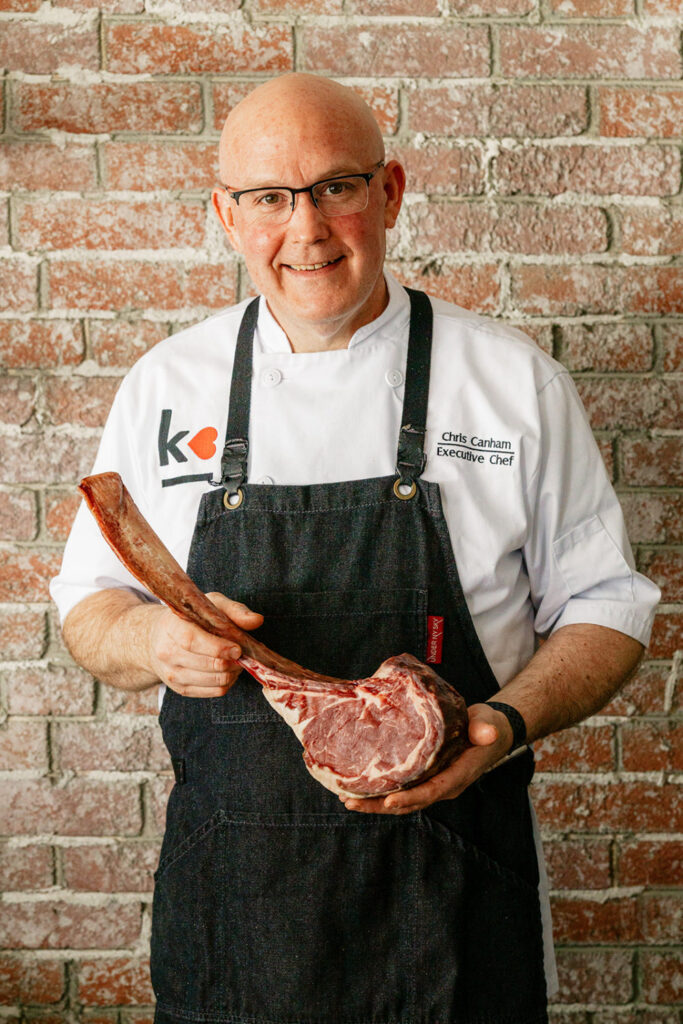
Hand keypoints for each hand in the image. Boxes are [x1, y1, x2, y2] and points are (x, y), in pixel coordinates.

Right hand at [146, 592, 262, 697]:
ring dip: (232, 672)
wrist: (158, 637)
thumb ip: (235, 610)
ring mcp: (172, 674)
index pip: (192, 641)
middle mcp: (167, 652)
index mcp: (172, 627)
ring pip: (214, 681)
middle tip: (241, 653)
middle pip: (208, 665)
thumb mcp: (210, 604)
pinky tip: (227, 670)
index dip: (218, 648)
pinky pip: (214, 692)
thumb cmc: (191, 617)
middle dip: (232, 661)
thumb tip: (257, 620)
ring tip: (235, 660)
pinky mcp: (181, 689)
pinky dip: (227, 682)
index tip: (237, 649)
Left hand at [341, 702, 514, 814]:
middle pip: (410, 802)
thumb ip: (485, 729)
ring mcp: (432, 783)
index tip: (389, 799)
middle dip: (380, 806)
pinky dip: (379, 791)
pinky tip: (357, 786)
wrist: (488, 732)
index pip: (432, 791)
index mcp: (457, 776)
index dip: (411, 797)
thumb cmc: (486, 728)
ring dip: (374, 803)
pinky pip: (400, 788)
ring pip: (401, 800)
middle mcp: (443, 786)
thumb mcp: (488, 726)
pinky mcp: (423, 777)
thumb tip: (486, 733)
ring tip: (347, 799)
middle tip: (351, 802)